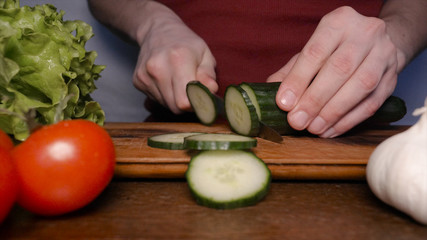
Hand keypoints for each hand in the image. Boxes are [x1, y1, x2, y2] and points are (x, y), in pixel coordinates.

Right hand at [133, 18, 217, 113]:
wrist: (157, 31)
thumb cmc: (186, 43)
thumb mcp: (204, 54)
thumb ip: (208, 74)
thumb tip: (211, 90)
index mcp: (178, 60)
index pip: (184, 101)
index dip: (195, 104)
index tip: (201, 98)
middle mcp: (158, 68)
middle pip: (175, 107)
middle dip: (187, 104)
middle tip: (192, 91)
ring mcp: (145, 75)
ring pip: (165, 104)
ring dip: (175, 99)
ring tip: (178, 82)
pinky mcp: (137, 81)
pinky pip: (156, 99)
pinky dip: (164, 95)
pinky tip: (167, 80)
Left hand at [267, 6, 397, 137]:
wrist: (376, 44)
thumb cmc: (336, 49)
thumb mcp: (312, 51)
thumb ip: (291, 71)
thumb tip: (268, 94)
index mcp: (339, 22)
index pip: (316, 52)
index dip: (298, 80)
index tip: (284, 103)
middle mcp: (365, 34)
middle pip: (339, 69)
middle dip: (315, 99)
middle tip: (297, 121)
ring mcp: (384, 55)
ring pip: (360, 86)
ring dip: (333, 112)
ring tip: (313, 128)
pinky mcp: (393, 78)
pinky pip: (372, 103)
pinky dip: (348, 120)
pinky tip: (330, 130)